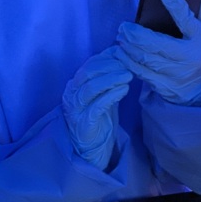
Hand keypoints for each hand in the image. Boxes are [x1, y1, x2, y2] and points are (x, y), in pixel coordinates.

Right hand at [62, 46, 133, 168]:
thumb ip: (108, 77)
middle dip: (109, 65)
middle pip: (87, 73)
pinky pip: (97, 106)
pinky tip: (123, 90)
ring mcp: (76, 110)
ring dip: (111, 79)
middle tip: (128, 64)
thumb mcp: (102, 94)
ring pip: (91, 88)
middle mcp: (71, 95)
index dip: (106, 57)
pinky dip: (111, 95)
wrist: (90, 148)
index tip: (124, 53)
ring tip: (128, 75)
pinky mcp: (83, 123)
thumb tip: (120, 54)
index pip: (88, 65)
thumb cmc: (98, 119)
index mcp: (75, 85)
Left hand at [116, 0, 200, 105]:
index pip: (188, 21)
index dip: (177, 6)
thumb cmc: (199, 53)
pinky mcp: (162, 85)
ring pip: (145, 59)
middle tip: (124, 27)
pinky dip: (128, 62)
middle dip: (137, 35)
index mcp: (200, 40)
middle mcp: (187, 58)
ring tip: (120, 37)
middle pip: (158, 44)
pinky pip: (140, 73)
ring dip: (128, 48)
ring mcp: (174, 74)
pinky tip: (120, 53)